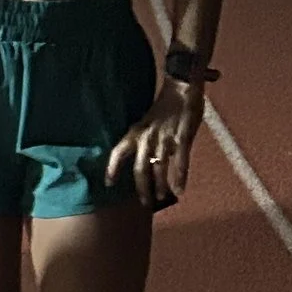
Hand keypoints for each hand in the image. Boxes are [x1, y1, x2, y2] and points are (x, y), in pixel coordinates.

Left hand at [105, 80, 203, 207]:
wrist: (182, 89)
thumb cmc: (165, 107)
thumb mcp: (147, 122)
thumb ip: (145, 140)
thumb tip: (147, 161)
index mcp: (136, 132)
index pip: (118, 152)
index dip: (112, 168)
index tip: (109, 183)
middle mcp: (147, 138)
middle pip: (140, 168)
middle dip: (142, 188)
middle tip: (144, 202)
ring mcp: (165, 139)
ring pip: (159, 169)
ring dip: (161, 186)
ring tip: (162, 198)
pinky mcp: (182, 139)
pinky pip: (180, 162)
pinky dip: (180, 178)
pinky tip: (180, 191)